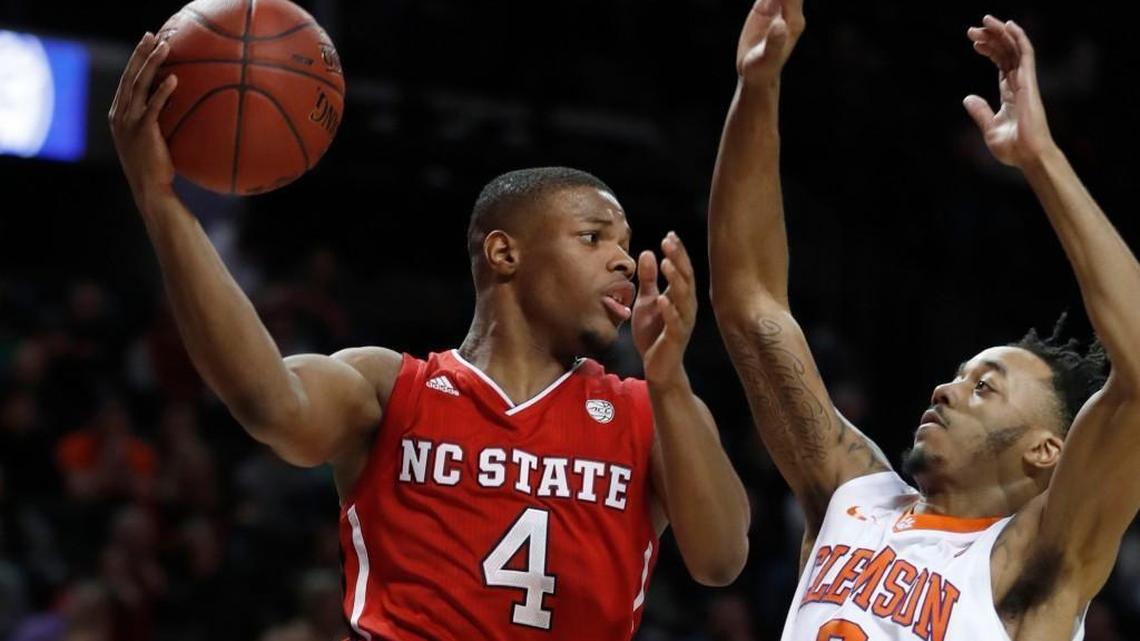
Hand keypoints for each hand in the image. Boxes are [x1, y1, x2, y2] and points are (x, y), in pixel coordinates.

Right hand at [108, 33, 178, 207]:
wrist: (150, 189)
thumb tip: (180, 105)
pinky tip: (174, 79)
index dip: (136, 61)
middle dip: (140, 54)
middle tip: (151, 35)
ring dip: (151, 64)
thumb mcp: (152, 140)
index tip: (146, 44)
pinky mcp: (142, 131)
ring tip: (164, 47)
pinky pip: (153, 107)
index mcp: (119, 115)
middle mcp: (120, 116)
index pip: (127, 82)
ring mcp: (129, 123)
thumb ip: (157, 121)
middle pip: (130, 77)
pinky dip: (162, 92)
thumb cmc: (156, 167)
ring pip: (139, 86)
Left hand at [632, 232, 696, 387]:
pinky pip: (675, 323)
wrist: (658, 366)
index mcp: (681, 296)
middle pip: (686, 279)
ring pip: (683, 298)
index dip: (677, 253)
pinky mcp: (675, 338)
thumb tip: (648, 252)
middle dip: (678, 260)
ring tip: (666, 265)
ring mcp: (683, 322)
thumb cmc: (654, 333)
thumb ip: (648, 279)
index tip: (669, 235)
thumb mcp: (647, 301)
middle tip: (669, 242)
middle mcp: (686, 306)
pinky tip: (663, 299)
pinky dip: (670, 311)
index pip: (682, 269)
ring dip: (675, 281)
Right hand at [736, 0, 804, 86]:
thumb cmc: (763, 70)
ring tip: (763, 2)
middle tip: (765, 0)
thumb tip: (780, 24)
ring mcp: (777, 8)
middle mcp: (789, 12)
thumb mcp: (767, 59)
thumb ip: (774, 43)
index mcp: (794, 21)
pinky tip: (761, 0)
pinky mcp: (765, 8)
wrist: (756, 74)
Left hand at [963, 16, 1054, 167]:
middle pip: (1006, 53)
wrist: (1028, 156)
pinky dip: (1018, 38)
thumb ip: (980, 112)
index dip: (990, 50)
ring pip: (1014, 49)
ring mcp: (1025, 82)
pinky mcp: (1029, 83)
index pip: (1002, 64)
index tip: (975, 42)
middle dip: (991, 38)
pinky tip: (1007, 25)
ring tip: (985, 21)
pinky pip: (1026, 55)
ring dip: (1001, 33)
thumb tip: (967, 98)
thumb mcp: (989, 128)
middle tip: (973, 30)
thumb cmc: (1013, 147)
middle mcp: (1019, 84)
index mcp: (1010, 93)